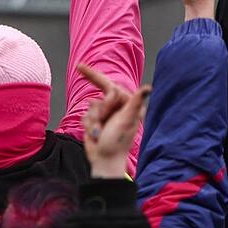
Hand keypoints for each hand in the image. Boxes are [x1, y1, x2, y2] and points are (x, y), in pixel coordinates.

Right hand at [77, 63, 149, 177]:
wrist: (104, 160)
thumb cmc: (117, 142)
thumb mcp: (126, 121)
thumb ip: (135, 103)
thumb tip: (148, 87)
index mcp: (128, 104)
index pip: (110, 86)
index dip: (93, 75)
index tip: (78, 66)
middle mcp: (118, 107)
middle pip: (99, 98)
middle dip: (98, 112)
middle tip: (104, 124)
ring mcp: (107, 113)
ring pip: (90, 107)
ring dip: (93, 121)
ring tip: (100, 132)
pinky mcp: (96, 120)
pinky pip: (85, 115)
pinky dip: (88, 125)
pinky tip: (95, 134)